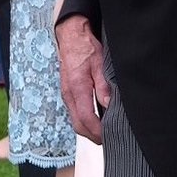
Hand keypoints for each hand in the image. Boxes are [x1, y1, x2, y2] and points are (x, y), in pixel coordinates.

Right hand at [55, 17, 111, 142]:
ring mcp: (66, 94)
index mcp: (77, 88)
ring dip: (88, 130)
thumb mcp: (99, 64)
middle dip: (93, 136)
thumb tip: (108, 104)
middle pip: (78, 125)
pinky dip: (85, 121)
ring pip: (76, 120)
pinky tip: (97, 120)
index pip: (86, 118)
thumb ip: (103, 85)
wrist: (70, 36)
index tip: (110, 137)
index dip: (98, 132)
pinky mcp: (68, 92)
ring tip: (105, 133)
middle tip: (110, 141)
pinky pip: (75, 112)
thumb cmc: (86, 48)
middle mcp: (69, 94)